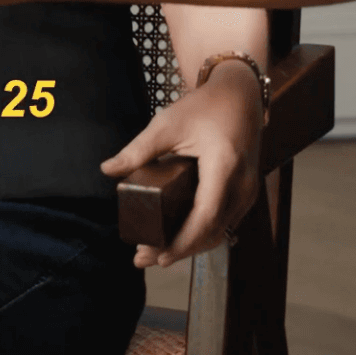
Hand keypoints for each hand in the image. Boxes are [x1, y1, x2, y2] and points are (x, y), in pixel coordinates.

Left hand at [101, 60, 263, 267]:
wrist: (240, 96)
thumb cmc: (204, 107)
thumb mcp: (168, 123)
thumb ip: (139, 149)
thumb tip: (107, 169)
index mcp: (224, 166)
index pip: (205, 217)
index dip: (182, 242)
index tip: (158, 256)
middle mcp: (242, 185)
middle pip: (212, 232)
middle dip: (179, 250)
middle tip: (144, 258)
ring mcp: (248, 191)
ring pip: (220, 232)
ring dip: (190, 245)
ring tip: (155, 251)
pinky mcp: (246, 193)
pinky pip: (225, 222)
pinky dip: (201, 234)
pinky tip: (178, 237)